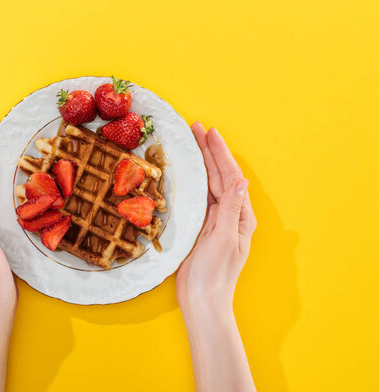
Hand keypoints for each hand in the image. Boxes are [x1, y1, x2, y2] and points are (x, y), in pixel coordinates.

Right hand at [176, 122, 255, 309]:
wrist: (202, 300)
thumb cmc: (214, 274)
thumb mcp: (224, 239)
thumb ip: (232, 209)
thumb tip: (241, 180)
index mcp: (240, 216)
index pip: (230, 177)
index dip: (220, 153)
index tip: (209, 132)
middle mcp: (230, 214)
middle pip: (220, 176)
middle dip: (209, 151)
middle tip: (196, 128)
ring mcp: (215, 221)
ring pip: (209, 184)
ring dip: (201, 163)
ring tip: (192, 142)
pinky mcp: (201, 228)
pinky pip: (199, 198)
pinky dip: (193, 181)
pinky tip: (187, 172)